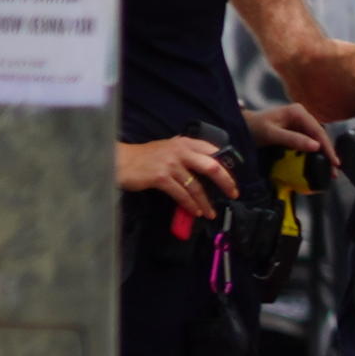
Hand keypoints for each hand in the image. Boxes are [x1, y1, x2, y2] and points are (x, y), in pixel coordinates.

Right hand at [117, 134, 237, 216]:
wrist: (121, 160)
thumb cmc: (146, 157)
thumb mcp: (169, 147)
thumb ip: (186, 152)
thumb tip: (209, 163)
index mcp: (185, 142)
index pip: (213, 151)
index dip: (226, 166)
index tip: (232, 178)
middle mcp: (180, 151)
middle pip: (212, 167)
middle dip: (226, 182)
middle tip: (233, 193)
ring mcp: (171, 164)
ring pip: (196, 187)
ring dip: (205, 202)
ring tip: (210, 212)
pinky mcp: (161, 177)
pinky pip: (182, 194)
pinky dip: (190, 205)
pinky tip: (195, 211)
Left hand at [245, 99, 330, 164]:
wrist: (240, 126)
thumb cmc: (253, 128)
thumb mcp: (272, 134)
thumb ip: (293, 139)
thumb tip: (316, 147)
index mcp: (298, 112)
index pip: (318, 131)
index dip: (327, 147)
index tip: (334, 162)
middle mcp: (301, 115)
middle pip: (319, 135)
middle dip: (328, 152)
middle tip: (334, 170)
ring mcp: (299, 123)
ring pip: (316, 139)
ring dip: (322, 154)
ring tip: (328, 169)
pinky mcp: (295, 131)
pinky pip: (308, 142)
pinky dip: (314, 153)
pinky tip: (318, 162)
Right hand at [278, 39, 354, 123]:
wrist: (301, 57)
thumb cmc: (334, 56)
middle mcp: (347, 114)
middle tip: (346, 73)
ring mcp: (328, 115)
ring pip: (340, 106)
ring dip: (339, 96)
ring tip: (331, 77)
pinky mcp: (312, 112)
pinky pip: (324, 107)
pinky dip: (324, 98)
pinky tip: (320, 84)